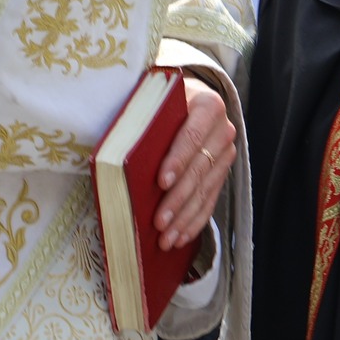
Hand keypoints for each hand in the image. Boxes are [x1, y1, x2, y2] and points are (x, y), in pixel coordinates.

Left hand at [154, 76, 234, 250]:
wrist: (189, 100)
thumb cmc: (162, 103)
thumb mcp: (155, 102)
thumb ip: (143, 119)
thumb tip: (114, 148)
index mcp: (207, 104)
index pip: (192, 135)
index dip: (177, 160)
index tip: (161, 183)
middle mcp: (222, 128)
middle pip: (199, 168)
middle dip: (178, 199)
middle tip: (159, 222)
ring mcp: (225, 152)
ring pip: (205, 189)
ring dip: (185, 217)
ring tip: (166, 239)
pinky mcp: (222, 171)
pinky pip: (211, 200)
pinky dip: (195, 221)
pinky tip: (181, 238)